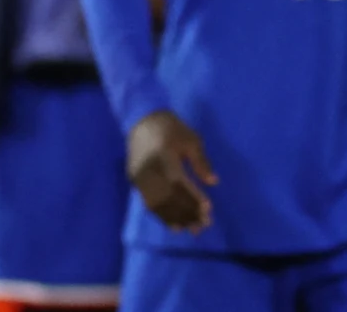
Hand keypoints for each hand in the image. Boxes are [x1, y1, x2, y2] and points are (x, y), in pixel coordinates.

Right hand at [126, 111, 216, 232]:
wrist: (141, 119)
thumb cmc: (170, 127)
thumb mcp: (191, 139)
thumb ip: (201, 161)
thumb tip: (213, 182)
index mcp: (163, 157)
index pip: (179, 185)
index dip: (193, 199)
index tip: (208, 210)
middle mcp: (148, 170)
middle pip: (168, 198)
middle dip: (186, 213)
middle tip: (203, 225)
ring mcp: (138, 176)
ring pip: (157, 204)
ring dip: (175, 218)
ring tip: (191, 228)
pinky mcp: (134, 180)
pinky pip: (148, 202)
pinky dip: (162, 215)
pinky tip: (174, 224)